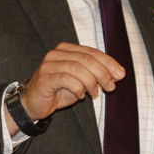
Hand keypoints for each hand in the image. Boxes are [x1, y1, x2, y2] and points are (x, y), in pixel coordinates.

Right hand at [4, 42, 124, 135]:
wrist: (33, 104)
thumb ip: (96, 75)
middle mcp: (57, 53)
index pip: (92, 52)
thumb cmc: (58, 91)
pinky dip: (78, 88)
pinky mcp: (45, 78)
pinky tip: (80, 95)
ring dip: (91, 82)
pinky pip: (67, 79)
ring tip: (94, 92)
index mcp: (67, 49)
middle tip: (111, 86)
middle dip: (103, 73)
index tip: (121, 74)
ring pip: (78, 68)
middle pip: (87, 59)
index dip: (109, 62)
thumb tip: (117, 75)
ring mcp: (49, 64)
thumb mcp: (81, 82)